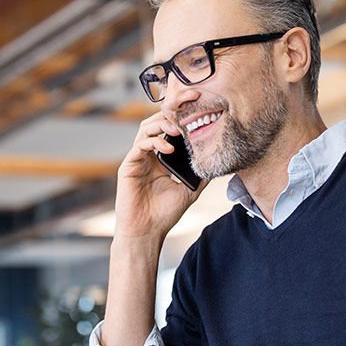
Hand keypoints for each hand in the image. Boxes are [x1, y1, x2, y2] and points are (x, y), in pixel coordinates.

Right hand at [114, 112, 204, 240]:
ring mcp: (137, 160)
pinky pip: (139, 146)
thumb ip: (200, 176)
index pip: (168, 131)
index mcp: (160, 159)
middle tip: (187, 113)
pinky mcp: (128, 167)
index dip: (180, 120)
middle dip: (170, 115)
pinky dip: (154, 142)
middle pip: (155, 123)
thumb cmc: (164, 214)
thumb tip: (217, 163)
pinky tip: (169, 148)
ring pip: (146, 129)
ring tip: (178, 129)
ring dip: (162, 125)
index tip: (196, 114)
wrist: (147, 232)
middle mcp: (147, 156)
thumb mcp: (189, 191)